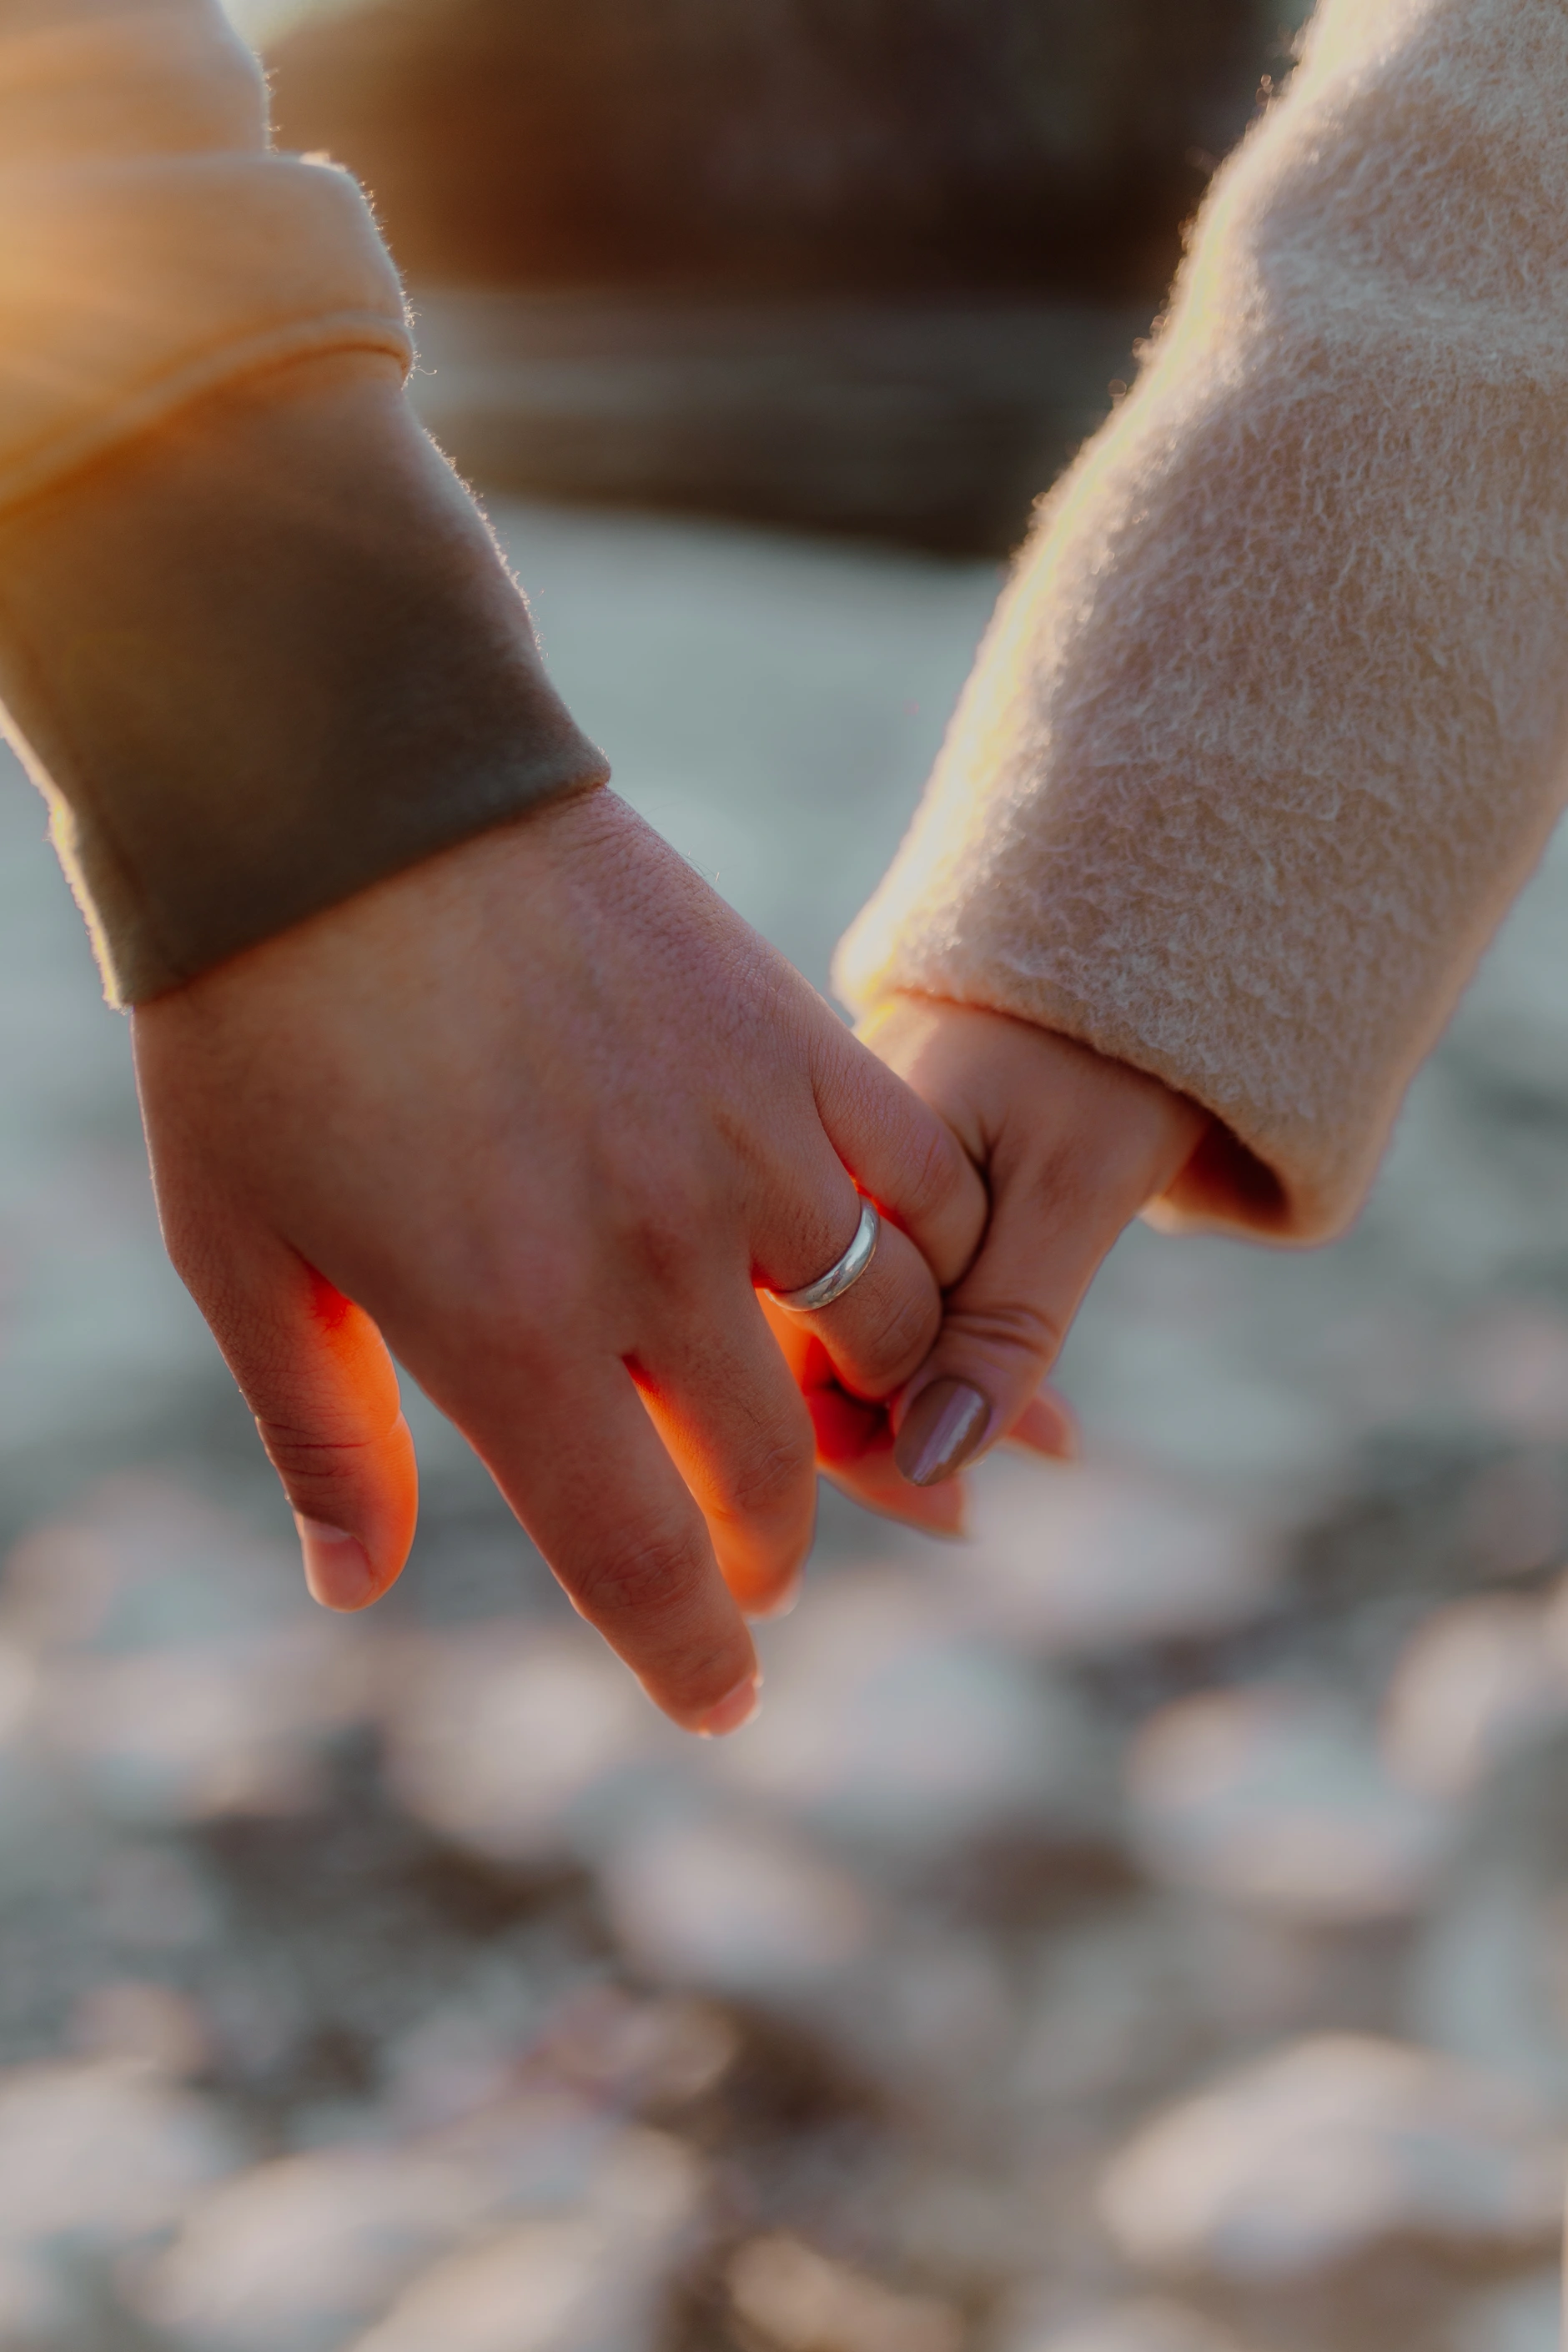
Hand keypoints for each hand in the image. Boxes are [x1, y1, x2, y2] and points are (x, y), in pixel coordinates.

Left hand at [130, 796, 986, 1730]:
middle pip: (772, 1475)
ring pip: (886, 1337)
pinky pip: (928, 1185)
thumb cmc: (262, 1026)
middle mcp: (655, 1259)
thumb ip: (324, 1436)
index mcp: (509, 1332)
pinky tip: (885, 1271)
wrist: (345, 790)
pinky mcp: (795, 1041)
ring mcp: (747, 1144)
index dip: (692, 1658)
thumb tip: (359, 1588)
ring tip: (812, 1408)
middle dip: (763, 1551)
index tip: (718, 1700)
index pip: (643, 1560)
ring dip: (862, 1409)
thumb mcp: (241, 1251)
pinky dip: (934, 1255)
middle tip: (738, 1554)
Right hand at [768, 994, 1207, 1533]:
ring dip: (931, 1398)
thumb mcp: (1071, 1191)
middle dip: (889, 1437)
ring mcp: (843, 1171)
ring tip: (1037, 1445)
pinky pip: (892, 1285)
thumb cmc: (1115, 1055)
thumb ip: (1001, 1325)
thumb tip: (929, 1462)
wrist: (1146, 924)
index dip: (853, 1443)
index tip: (946, 1508)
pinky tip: (1030, 1394)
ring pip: (855, 1323)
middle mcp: (812, 1169)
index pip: (794, 1344)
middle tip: (975, 1512)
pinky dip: (955, 1346)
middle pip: (807, 1345)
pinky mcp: (885, 1173)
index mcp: (829, 1162)